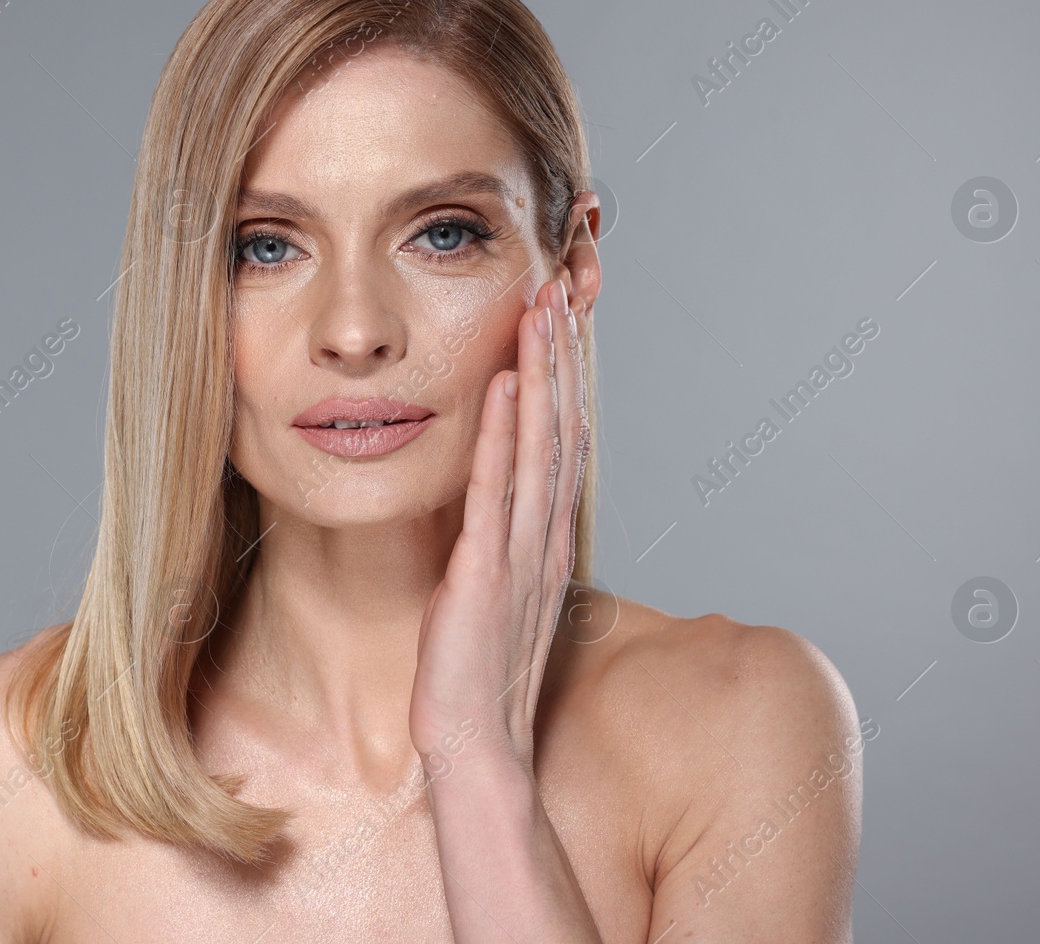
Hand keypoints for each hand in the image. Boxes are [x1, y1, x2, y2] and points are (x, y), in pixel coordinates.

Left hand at [408, 275, 589, 775]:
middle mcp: (545, 538)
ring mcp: (520, 554)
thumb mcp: (496, 597)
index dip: (563, 381)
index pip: (561, 443)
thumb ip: (501, 546)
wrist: (476, 746)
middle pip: (560, 430)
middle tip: (557, 293)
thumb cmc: (479, 676)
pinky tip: (501, 388)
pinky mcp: (485, 573)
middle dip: (559, 359)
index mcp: (547, 541)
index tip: (556, 326)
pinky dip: (501, 437)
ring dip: (539, 377)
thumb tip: (494, 506)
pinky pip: (495, 492)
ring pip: (538, 447)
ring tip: (539, 315)